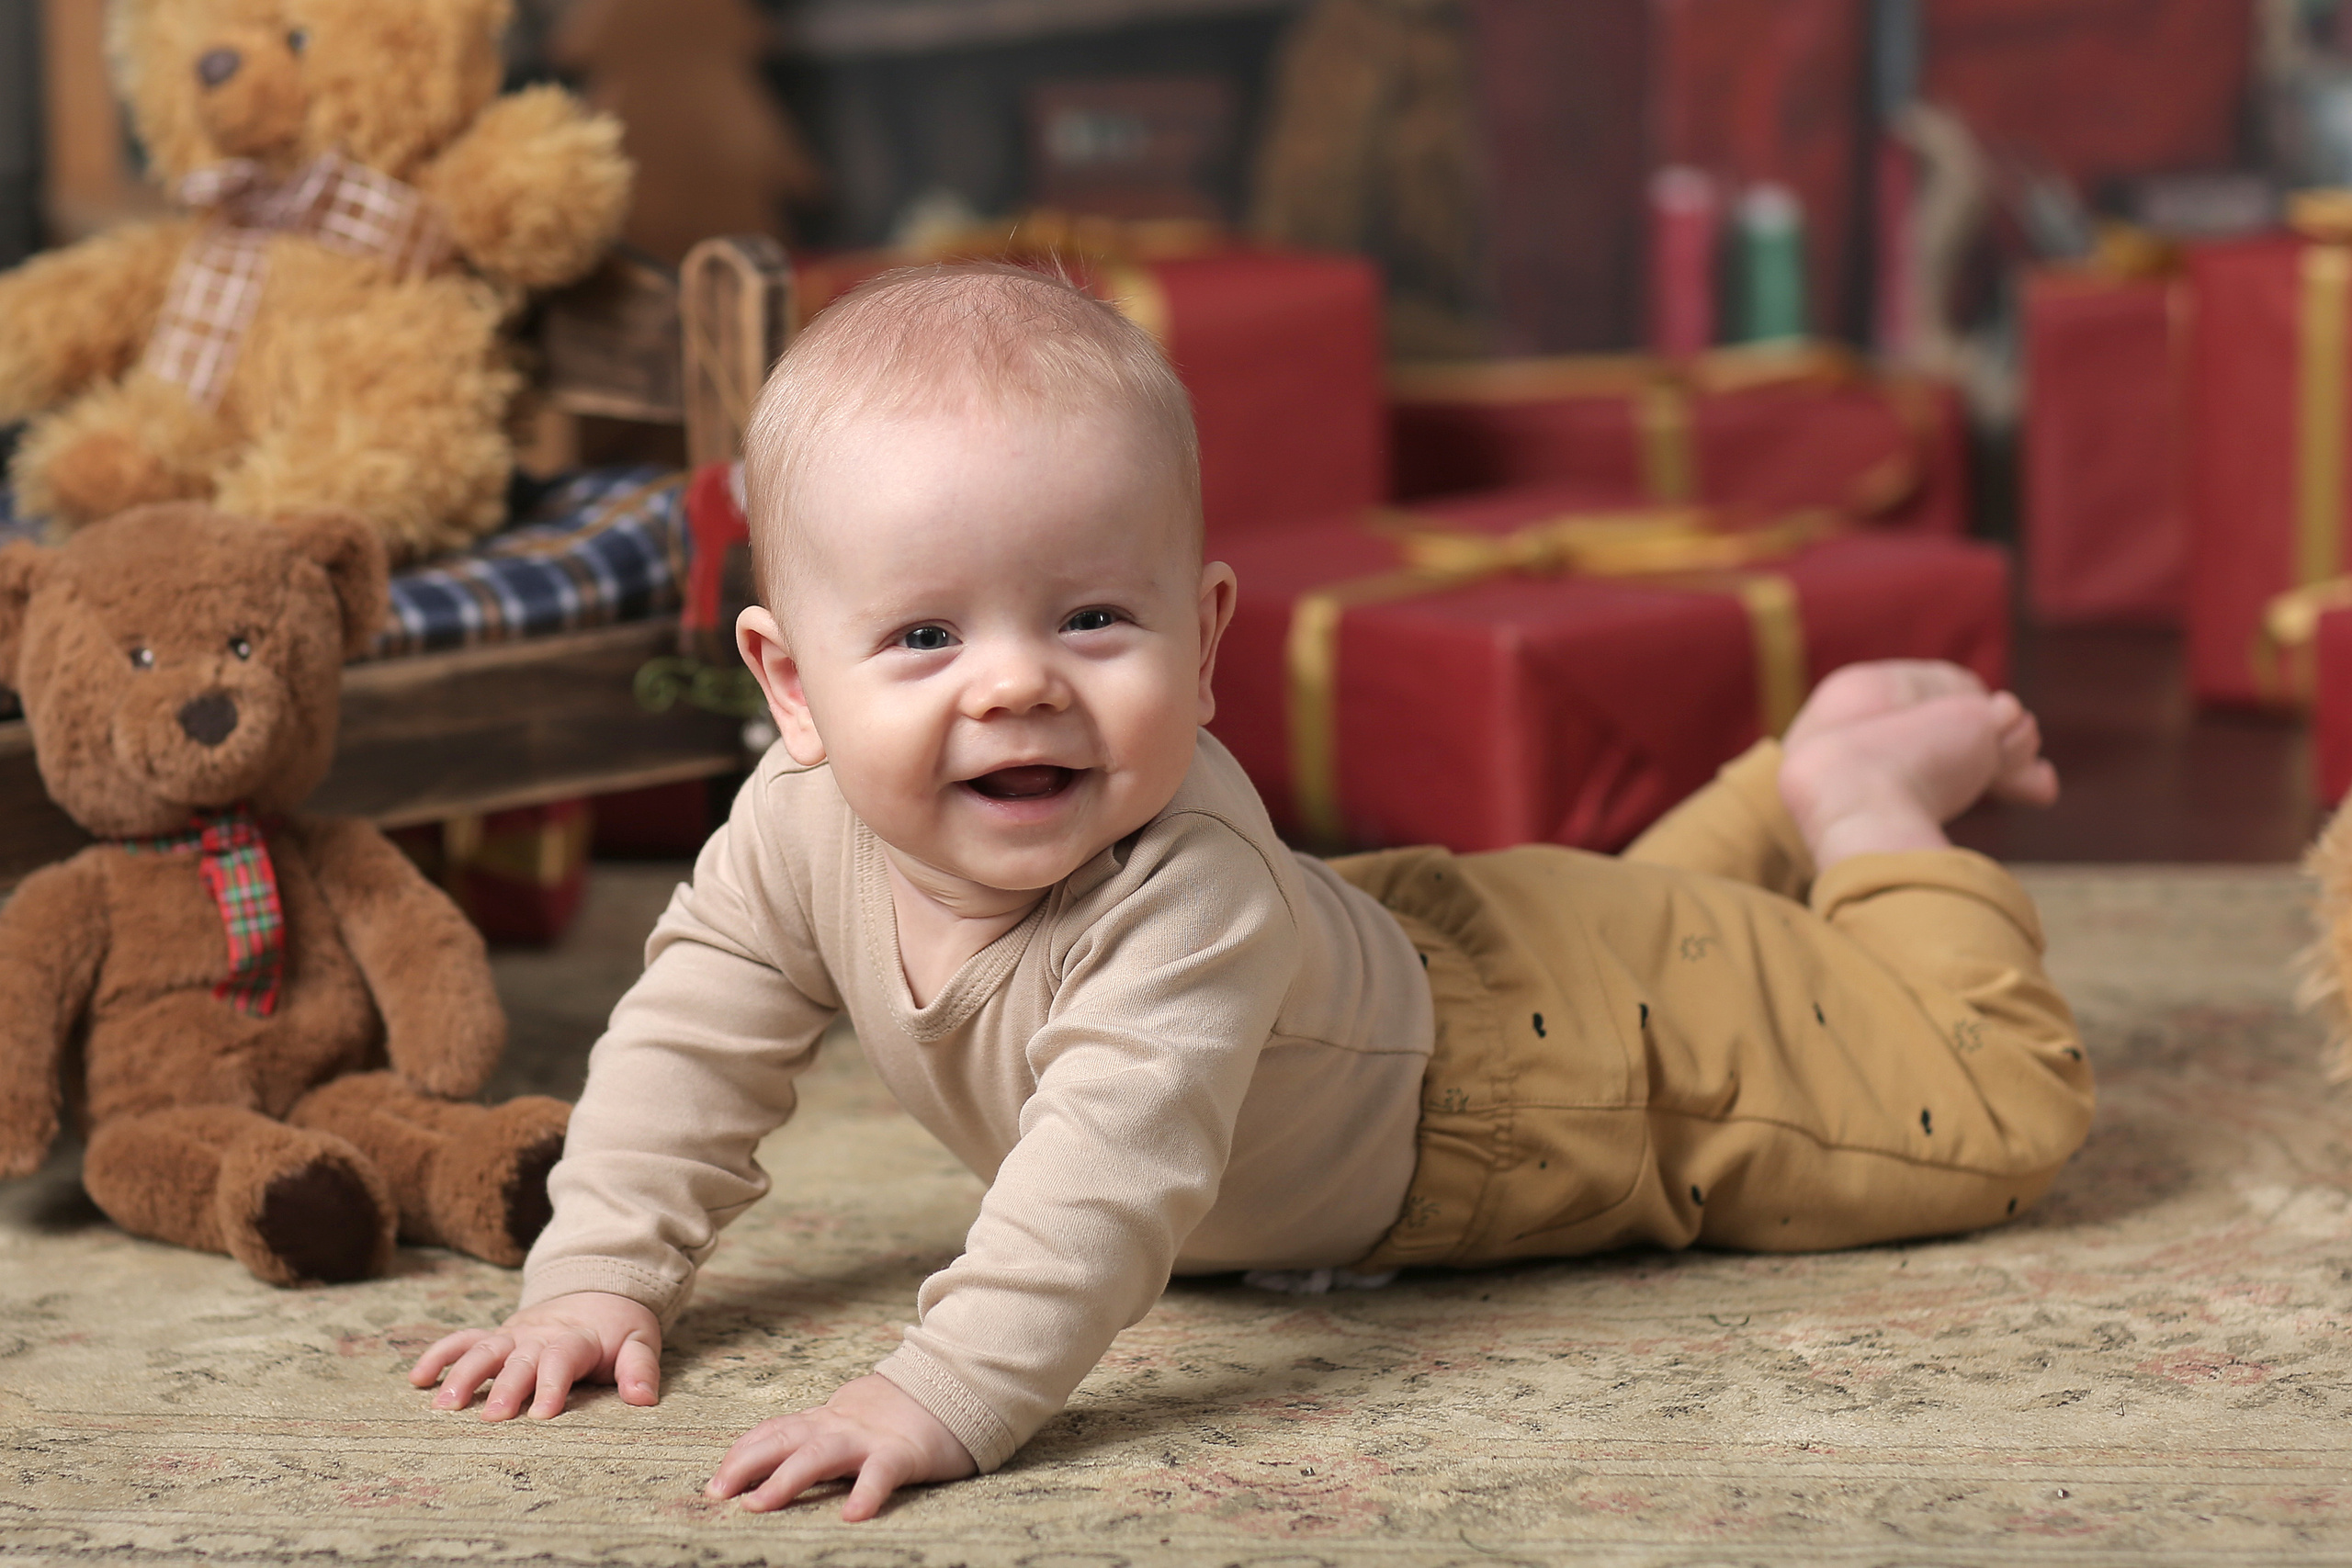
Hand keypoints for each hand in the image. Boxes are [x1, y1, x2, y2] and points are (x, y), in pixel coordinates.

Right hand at [408, 1291, 660, 1420]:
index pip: (563, 1359)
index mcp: (577, 1338)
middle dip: (505, 1387)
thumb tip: (644, 1399)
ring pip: (484, 1350)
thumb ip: (640, 1368)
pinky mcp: (497, 1335)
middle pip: (519, 1359)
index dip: (552, 1385)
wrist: (598, 1288)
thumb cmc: (618, 1328)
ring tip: (444, 1406)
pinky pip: (463, 1340)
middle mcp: (540, 1335)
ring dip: (462, 1375)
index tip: (542, 1415)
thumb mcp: (640, 1341)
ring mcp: (514, 1334)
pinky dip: (439, 1354)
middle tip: (491, 1418)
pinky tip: (417, 1379)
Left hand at [706, 1373, 976, 1520]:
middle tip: (716, 1493)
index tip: (713, 1482)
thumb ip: (816, 1436)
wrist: (954, 1386)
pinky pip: (881, 1473)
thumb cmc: (897, 1416)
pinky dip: (866, 1493)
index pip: (774, 1431)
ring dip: (786, 1478)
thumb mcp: (849, 1420)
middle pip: (783, 1440)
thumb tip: (772, 1463)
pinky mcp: (904, 1453)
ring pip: (820, 1453)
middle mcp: (839, 1426)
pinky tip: (853, 1516)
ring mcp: (870, 1439)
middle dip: (745, 1464)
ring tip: (758, 1504)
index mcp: (825, 1421)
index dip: (741, 1453)